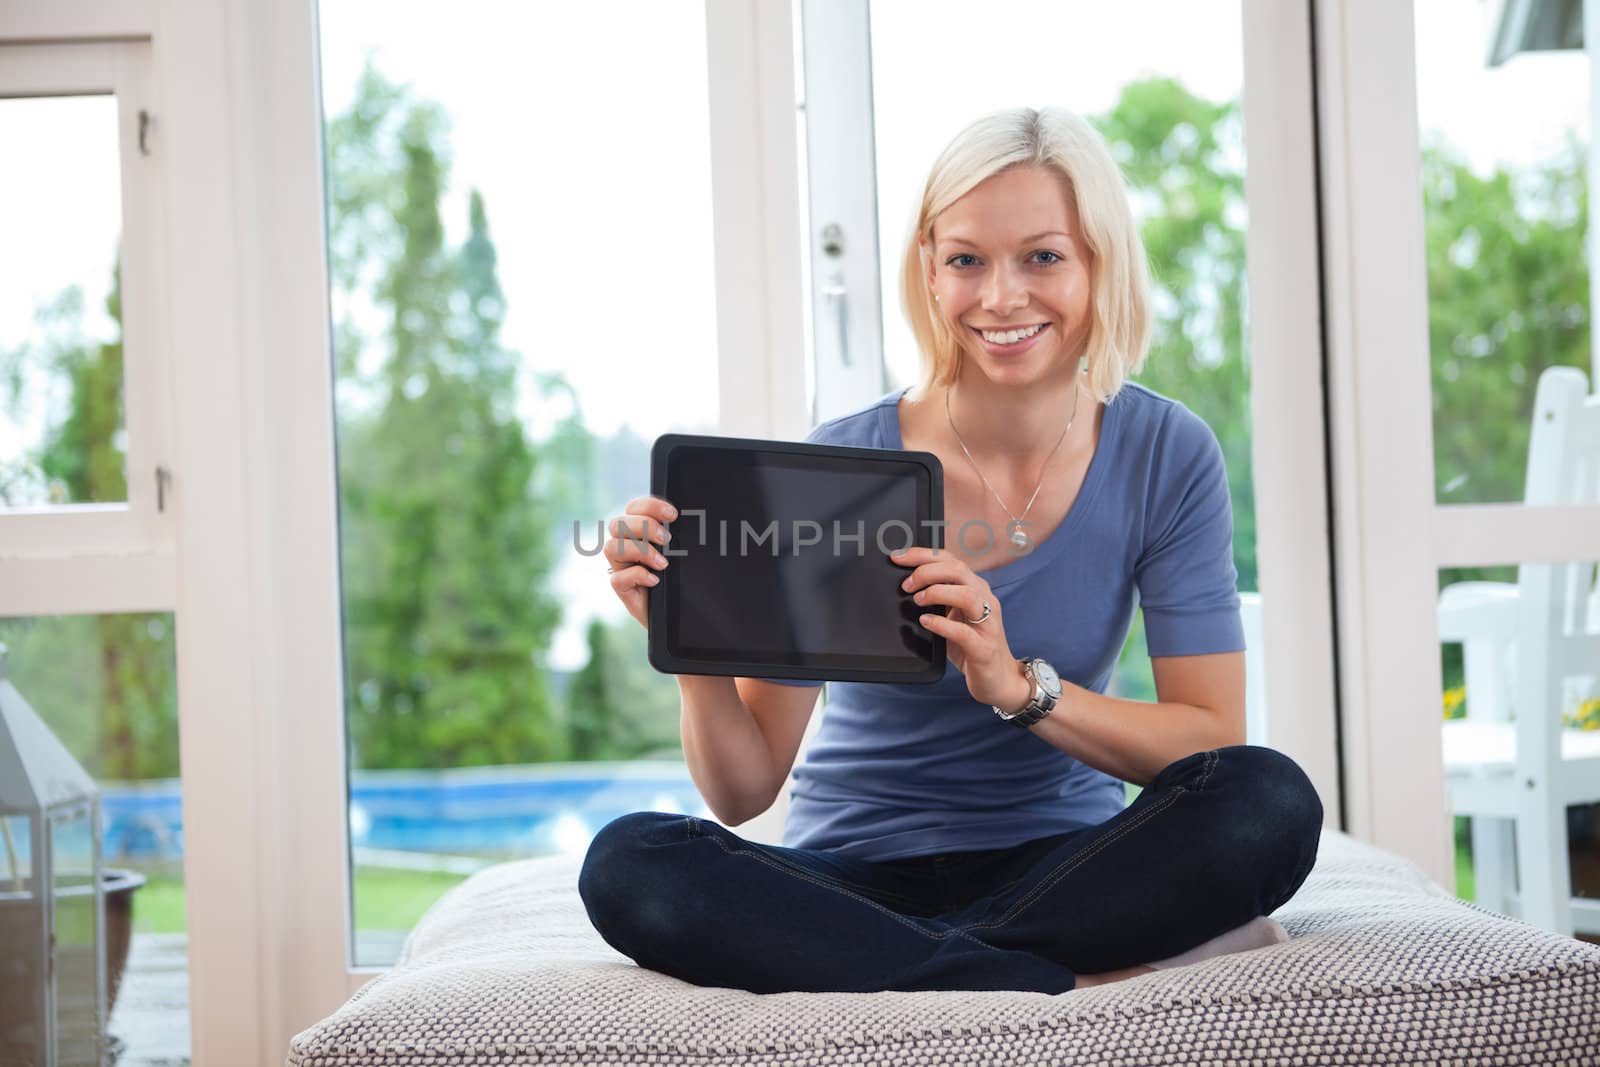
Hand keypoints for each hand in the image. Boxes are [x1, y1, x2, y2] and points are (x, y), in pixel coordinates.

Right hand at [604, 495, 676, 630]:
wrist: (680, 610)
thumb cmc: (679, 577)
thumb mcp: (680, 552)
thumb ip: (677, 535)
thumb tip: (684, 519)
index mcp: (638, 531)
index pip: (633, 508)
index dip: (650, 506)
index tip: (673, 515)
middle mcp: (625, 546)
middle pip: (617, 524)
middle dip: (644, 527)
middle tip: (667, 540)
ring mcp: (621, 568)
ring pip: (612, 548)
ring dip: (640, 552)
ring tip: (663, 564)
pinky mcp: (623, 589)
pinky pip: (618, 578)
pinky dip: (638, 575)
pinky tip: (656, 580)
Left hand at [889, 546, 1028, 711]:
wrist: (998, 679)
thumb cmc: (971, 646)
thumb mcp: (952, 617)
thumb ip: (936, 601)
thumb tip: (905, 587)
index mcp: (976, 589)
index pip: (951, 560)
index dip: (923, 555)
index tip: (898, 558)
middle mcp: (985, 601)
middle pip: (958, 570)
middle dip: (927, 572)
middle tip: (906, 585)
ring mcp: (988, 624)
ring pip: (967, 595)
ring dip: (937, 593)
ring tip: (918, 600)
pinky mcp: (984, 648)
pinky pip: (963, 632)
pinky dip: (941, 624)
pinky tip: (926, 622)